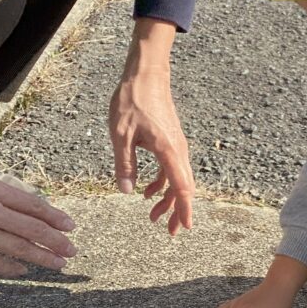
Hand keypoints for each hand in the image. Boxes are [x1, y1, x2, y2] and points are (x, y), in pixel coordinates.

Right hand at [0, 161, 75, 276]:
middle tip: (72, 249)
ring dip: (42, 257)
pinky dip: (11, 267)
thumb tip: (19, 206)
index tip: (70, 225)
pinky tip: (24, 270)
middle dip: (56, 240)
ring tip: (59, 263)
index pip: (32, 205)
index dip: (54, 217)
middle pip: (31, 228)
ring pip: (17, 247)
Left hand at [109, 18, 193, 234]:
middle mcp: (178, 151)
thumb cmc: (133, 101)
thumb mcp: (121, 135)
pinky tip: (147, 191)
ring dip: (168, 199)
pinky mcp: (171, 141)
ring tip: (153, 216)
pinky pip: (172, 169)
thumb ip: (125, 165)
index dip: (184, 210)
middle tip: (171, 232)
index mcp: (169, 151)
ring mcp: (176, 146)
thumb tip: (127, 191)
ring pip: (178, 179)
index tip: (185, 228)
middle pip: (184, 188)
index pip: (182, 187)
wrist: (147, 76)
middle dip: (178, 211)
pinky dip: (162, 183)